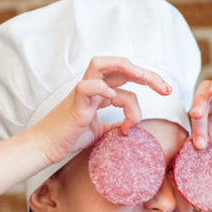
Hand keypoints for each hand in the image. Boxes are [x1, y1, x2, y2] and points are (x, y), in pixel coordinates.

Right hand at [30, 57, 171, 165]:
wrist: (45, 147)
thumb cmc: (69, 137)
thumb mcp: (101, 131)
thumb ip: (116, 124)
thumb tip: (130, 127)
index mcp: (100, 92)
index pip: (128, 76)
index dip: (149, 80)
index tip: (167, 91)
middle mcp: (92, 87)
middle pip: (120, 66)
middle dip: (147, 74)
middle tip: (165, 89)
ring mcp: (82, 93)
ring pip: (100, 64)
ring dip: (124, 68)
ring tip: (141, 79)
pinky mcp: (75, 105)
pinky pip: (87, 87)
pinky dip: (101, 89)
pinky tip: (112, 99)